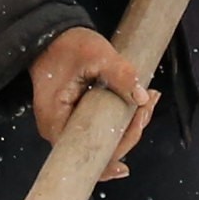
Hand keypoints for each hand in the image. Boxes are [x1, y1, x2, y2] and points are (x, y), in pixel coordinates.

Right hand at [28, 26, 157, 165]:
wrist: (50, 37)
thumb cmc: (67, 46)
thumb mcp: (96, 54)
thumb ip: (120, 75)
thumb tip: (141, 97)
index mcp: (56, 122)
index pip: (84, 157)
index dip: (109, 162)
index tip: (129, 156)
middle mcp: (59, 130)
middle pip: (98, 150)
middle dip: (129, 132)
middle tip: (147, 105)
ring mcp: (67, 125)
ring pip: (102, 138)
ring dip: (128, 124)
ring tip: (148, 100)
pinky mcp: (76, 117)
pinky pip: (100, 127)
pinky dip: (121, 118)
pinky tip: (138, 104)